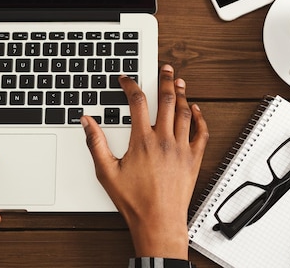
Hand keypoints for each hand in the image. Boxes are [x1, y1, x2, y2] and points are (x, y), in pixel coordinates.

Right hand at [81, 64, 208, 259]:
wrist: (159, 222)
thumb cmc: (134, 201)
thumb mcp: (106, 171)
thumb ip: (95, 143)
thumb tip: (87, 121)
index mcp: (142, 141)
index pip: (137, 102)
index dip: (130, 85)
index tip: (125, 79)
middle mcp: (164, 140)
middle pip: (167, 100)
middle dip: (165, 80)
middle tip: (164, 68)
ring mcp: (182, 148)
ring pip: (185, 112)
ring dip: (182, 94)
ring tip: (179, 81)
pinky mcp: (194, 159)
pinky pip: (202, 132)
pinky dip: (200, 118)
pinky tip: (196, 110)